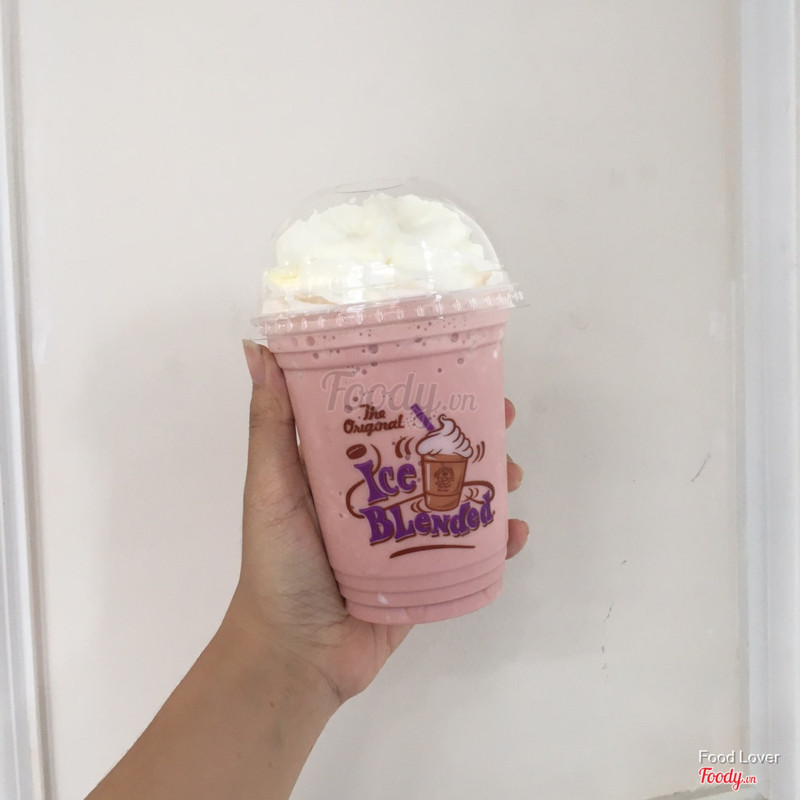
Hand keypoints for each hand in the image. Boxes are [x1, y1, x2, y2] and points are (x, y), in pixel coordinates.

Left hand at [229, 342, 528, 704]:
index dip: (421, 391)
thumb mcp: (269, 487)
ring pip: (458, 498)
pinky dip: (496, 542)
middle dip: (471, 435)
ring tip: (512, 476)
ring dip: (492, 483)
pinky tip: (515, 533)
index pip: (388, 417)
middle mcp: (380, 496)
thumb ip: (270, 424)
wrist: (296, 654)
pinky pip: (468, 553)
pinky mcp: (425, 576)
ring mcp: (406, 537)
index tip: (452, 369)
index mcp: (344, 468)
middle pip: (433, 454)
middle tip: (502, 419)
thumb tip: (258, 348)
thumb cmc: (278, 564)